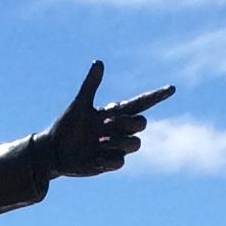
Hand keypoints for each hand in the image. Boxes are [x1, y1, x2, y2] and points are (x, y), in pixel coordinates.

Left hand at [47, 62, 173, 178]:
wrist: (54, 151)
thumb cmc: (66, 126)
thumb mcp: (79, 104)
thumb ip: (91, 85)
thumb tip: (98, 62)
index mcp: (114, 113)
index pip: (141, 103)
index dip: (156, 96)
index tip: (171, 88)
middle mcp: (119, 130)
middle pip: (141, 123)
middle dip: (127, 122)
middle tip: (104, 124)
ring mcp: (116, 147)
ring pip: (135, 144)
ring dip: (119, 141)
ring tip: (99, 141)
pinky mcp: (109, 163)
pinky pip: (119, 162)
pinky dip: (108, 158)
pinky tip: (94, 157)